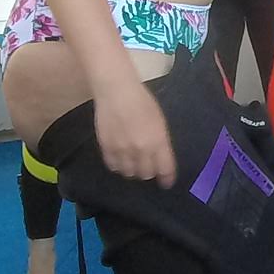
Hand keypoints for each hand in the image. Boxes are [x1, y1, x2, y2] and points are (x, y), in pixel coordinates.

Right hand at [90, 67, 174, 186]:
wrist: (116, 91)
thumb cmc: (142, 101)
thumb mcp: (159, 121)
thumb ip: (161, 142)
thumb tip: (160, 159)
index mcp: (158, 141)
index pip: (165, 169)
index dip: (167, 179)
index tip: (167, 182)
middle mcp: (141, 149)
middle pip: (146, 174)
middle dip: (149, 172)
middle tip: (147, 166)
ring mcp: (123, 150)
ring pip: (129, 173)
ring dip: (133, 170)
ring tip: (133, 162)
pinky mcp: (107, 148)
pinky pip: (113, 166)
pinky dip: (118, 165)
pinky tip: (120, 158)